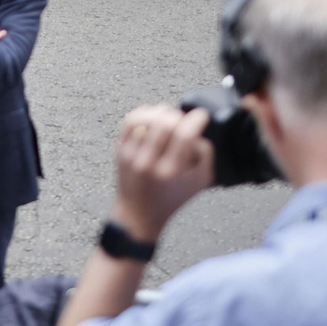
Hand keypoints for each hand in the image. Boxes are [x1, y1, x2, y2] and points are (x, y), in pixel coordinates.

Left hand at [110, 104, 213, 243]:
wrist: (138, 213)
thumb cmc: (171, 198)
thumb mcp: (199, 182)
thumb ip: (205, 154)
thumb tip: (197, 129)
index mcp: (171, 172)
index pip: (184, 136)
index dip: (196, 119)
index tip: (202, 115)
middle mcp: (149, 163)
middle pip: (164, 123)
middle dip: (179, 116)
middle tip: (184, 120)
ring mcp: (131, 155)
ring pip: (146, 118)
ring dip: (162, 112)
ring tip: (170, 119)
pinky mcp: (120, 149)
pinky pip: (131, 120)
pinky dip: (145, 113)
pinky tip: (153, 117)